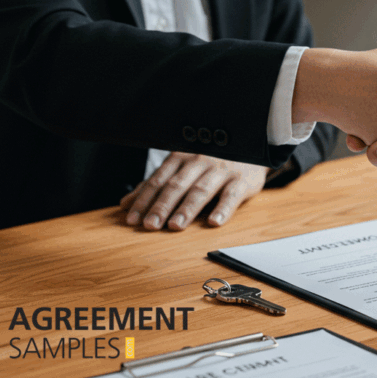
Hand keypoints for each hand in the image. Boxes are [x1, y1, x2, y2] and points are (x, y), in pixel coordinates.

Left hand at [120, 152, 266, 229]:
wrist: (249, 151)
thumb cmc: (212, 162)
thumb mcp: (182, 168)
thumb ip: (156, 184)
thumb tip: (127, 202)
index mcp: (181, 157)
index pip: (158, 180)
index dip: (144, 200)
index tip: (132, 219)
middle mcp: (199, 161)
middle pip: (177, 185)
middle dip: (161, 206)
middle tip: (150, 225)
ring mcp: (221, 170)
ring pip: (201, 190)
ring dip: (187, 209)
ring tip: (175, 226)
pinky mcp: (242, 180)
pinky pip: (231, 195)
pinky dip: (223, 209)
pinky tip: (214, 222)